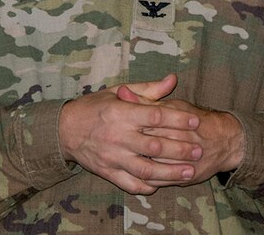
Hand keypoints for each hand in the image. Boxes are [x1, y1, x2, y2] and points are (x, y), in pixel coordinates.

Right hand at [59, 75, 202, 194]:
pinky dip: (147, 185)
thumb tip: (172, 79)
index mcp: (120, 113)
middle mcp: (117, 136)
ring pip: (146, 169)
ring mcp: (112, 157)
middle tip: (199, 149)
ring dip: (170, 172)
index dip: (177, 118)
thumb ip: (147, 89)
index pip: (155, 116)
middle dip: (180, 148)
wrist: (64, 129)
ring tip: (189, 172)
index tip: (195, 120)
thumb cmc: (94, 107)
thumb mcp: (117, 91)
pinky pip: (130, 183)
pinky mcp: (107, 172)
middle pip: (155, 145)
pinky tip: (162, 184)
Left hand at [118, 78, 244, 186]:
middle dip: (131, 145)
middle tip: (114, 145)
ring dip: (137, 164)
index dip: (130, 123)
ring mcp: (185, 160)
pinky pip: (162, 181)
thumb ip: (147, 99)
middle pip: (151, 145)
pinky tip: (136, 175)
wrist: (226, 140)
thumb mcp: (174, 105)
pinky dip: (147, 180)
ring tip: (122, 161)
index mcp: (176, 119)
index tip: (115, 123)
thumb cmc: (196, 119)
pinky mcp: (187, 177)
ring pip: (155, 166)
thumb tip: (123, 91)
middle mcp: (182, 140)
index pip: (149, 121)